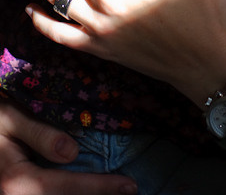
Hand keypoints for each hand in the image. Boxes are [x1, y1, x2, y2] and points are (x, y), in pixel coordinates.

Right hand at [0, 101, 135, 194]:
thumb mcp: (10, 119)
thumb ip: (40, 134)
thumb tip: (72, 153)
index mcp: (15, 179)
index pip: (62, 187)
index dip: (98, 188)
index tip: (129, 185)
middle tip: (131, 189)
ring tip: (117, 189)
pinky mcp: (22, 193)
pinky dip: (74, 194)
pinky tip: (95, 188)